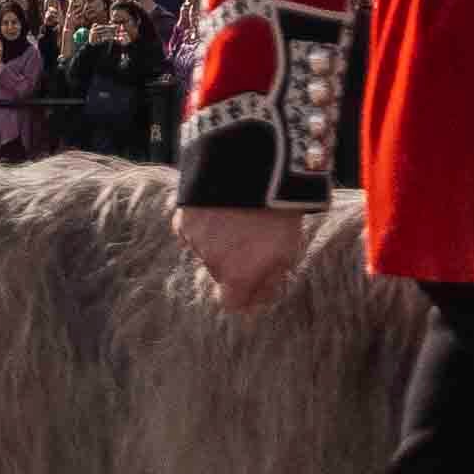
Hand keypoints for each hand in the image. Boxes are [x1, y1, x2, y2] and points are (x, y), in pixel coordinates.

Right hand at [174, 205, 310, 312]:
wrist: (252, 170)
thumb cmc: (277, 214)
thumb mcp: (289, 251)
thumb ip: (273, 278)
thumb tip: (263, 296)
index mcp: (238, 276)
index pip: (232, 303)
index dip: (244, 297)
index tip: (255, 284)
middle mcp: (212, 263)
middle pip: (221, 275)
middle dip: (234, 265)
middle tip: (253, 242)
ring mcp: (195, 239)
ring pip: (206, 251)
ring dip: (219, 243)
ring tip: (238, 220)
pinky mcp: (184, 216)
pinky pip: (191, 229)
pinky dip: (203, 225)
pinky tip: (219, 211)